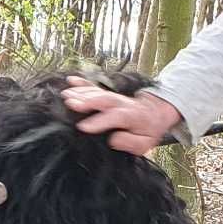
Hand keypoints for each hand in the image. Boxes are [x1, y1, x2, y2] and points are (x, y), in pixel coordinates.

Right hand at [60, 77, 184, 156]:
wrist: (155, 113)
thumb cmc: (148, 130)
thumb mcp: (144, 143)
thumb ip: (129, 142)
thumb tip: (113, 139)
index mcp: (131, 116)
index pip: (116, 117)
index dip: (100, 121)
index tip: (83, 127)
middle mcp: (122, 104)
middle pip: (104, 99)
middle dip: (87, 100)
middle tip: (70, 103)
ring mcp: (114, 98)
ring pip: (98, 93)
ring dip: (81, 92)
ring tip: (66, 94)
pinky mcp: (108, 95)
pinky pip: (95, 87)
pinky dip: (82, 83)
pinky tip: (71, 80)